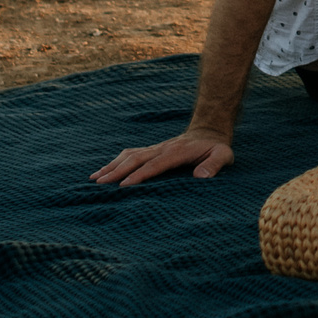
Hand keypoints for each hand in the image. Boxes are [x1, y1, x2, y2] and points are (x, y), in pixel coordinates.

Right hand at [91, 129, 233, 185]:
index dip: (139, 175)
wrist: (209, 131)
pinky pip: (131, 154)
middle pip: (135, 159)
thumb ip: (214, 165)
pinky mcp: (152, 150)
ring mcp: (155, 148)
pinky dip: (116, 162)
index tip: (123, 186)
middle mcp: (162, 148)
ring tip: (94, 179)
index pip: (155, 165)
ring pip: (129, 155)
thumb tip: (201, 177)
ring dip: (112, 166)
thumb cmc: (216, 148)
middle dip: (117, 171)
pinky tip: (105, 171)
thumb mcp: (223, 155)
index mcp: (176, 152)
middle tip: (99, 183)